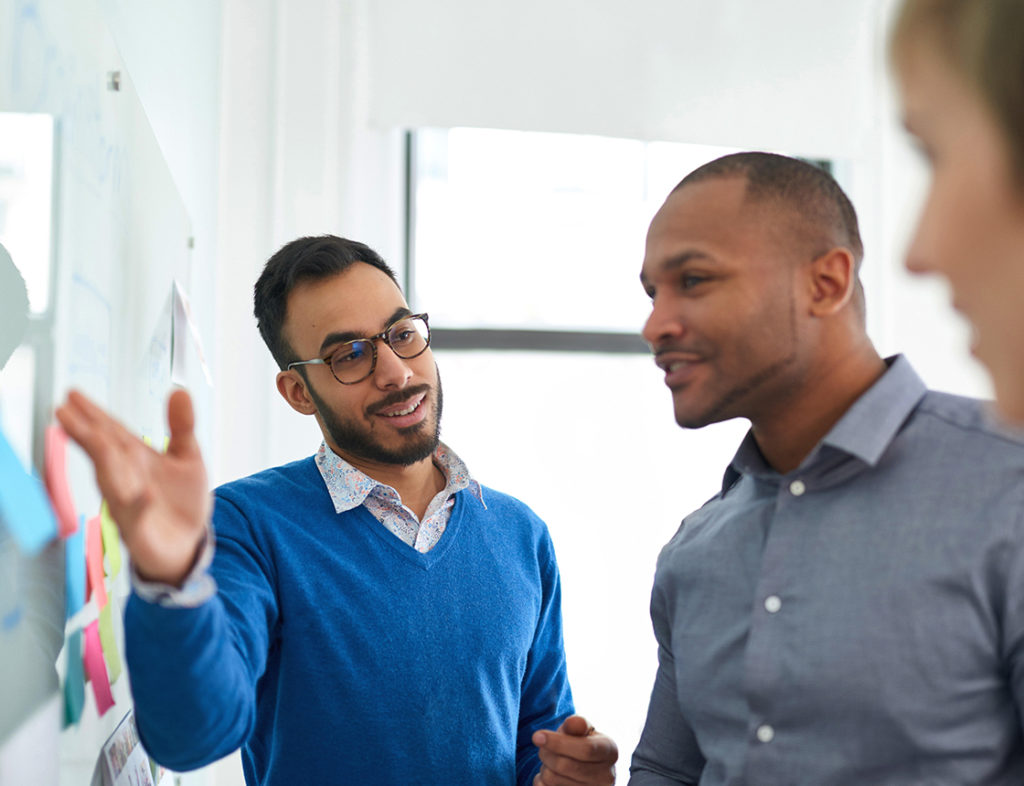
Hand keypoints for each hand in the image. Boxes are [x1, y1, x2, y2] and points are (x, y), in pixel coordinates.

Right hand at [55, 389, 211, 585]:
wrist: (188, 544)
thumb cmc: (181, 500)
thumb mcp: (188, 457)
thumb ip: (182, 426)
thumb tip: (180, 390)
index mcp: (136, 458)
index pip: (111, 432)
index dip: (93, 414)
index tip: (73, 395)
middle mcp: (125, 478)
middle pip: (104, 452)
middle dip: (86, 432)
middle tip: (64, 411)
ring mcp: (128, 504)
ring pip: (113, 481)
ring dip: (105, 461)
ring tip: (96, 438)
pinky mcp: (139, 530)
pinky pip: (136, 515)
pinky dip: (138, 503)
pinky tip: (142, 493)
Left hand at [532, 714, 617, 784]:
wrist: (584, 768)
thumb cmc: (580, 743)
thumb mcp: (580, 730)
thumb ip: (577, 724)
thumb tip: (572, 722)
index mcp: (610, 751)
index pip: (585, 749)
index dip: (558, 743)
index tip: (537, 736)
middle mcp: (607, 776)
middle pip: (565, 765)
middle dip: (546, 753)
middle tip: (542, 748)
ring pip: (553, 780)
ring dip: (544, 768)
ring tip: (551, 763)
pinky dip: (541, 781)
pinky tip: (551, 777)